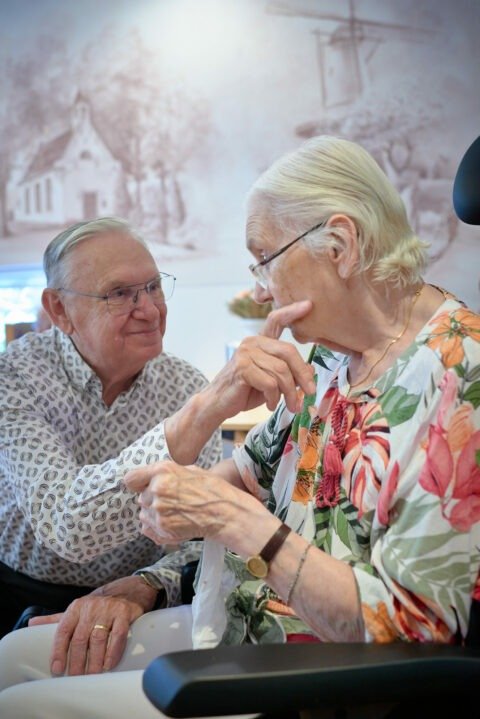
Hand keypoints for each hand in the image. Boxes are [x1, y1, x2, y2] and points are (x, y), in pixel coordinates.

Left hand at [28, 576, 157, 674]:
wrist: (127, 590)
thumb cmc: (97, 605)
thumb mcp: (76, 609)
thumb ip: (55, 619)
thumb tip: (30, 624)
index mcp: (76, 607)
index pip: (63, 630)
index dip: (58, 651)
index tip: (57, 668)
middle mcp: (91, 607)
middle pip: (80, 638)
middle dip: (77, 660)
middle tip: (76, 676)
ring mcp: (108, 610)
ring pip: (98, 639)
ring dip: (95, 660)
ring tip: (93, 674)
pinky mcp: (124, 613)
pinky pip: (118, 635)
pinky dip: (113, 651)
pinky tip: (109, 664)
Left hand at [126, 461, 246, 544]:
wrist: (225, 512)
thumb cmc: (211, 489)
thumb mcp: (188, 470)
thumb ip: (165, 473)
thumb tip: (150, 479)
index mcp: (162, 471)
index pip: (131, 478)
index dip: (137, 483)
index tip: (142, 486)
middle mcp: (156, 490)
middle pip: (140, 497)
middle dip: (152, 499)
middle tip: (172, 501)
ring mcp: (158, 511)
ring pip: (144, 514)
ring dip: (154, 514)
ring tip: (175, 513)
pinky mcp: (162, 528)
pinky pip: (148, 528)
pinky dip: (156, 528)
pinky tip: (173, 523)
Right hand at [207, 300, 315, 415]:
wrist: (217, 404)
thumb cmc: (245, 391)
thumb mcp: (272, 381)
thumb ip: (289, 372)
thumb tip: (311, 369)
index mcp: (259, 341)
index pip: (276, 320)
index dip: (292, 312)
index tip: (309, 305)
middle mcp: (252, 343)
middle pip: (288, 351)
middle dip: (303, 374)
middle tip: (310, 391)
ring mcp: (245, 354)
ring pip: (281, 371)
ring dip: (290, 393)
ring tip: (291, 405)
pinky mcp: (242, 368)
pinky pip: (270, 383)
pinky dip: (274, 398)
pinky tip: (270, 404)